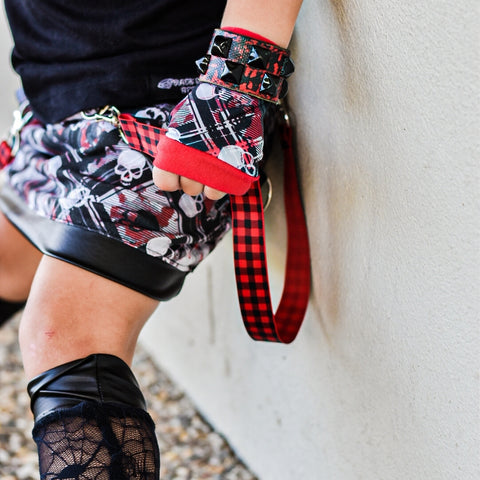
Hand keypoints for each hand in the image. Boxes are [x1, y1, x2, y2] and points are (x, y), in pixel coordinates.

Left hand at [152, 83, 265, 198]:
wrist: (233, 92)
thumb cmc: (203, 106)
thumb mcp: (179, 122)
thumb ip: (173, 147)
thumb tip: (169, 163)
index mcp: (175, 153)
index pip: (165, 183)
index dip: (170, 179)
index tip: (177, 171)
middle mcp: (195, 165)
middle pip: (189, 189)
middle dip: (194, 178)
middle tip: (201, 161)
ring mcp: (219, 170)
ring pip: (210, 193)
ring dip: (213, 182)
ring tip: (217, 163)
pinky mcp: (240, 171)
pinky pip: (230, 187)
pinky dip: (231, 179)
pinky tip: (230, 164)